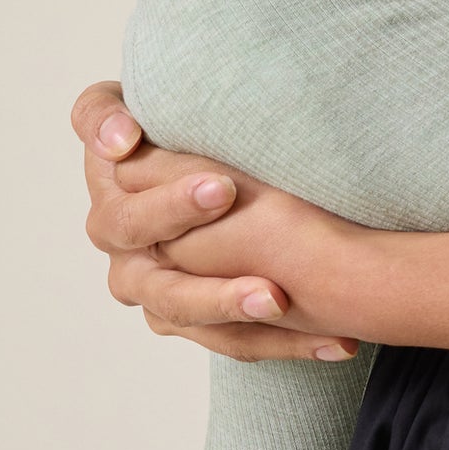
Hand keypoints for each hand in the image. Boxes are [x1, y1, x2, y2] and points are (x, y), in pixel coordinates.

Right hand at [72, 81, 360, 363]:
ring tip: (286, 303)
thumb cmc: (163, 123)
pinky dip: (287, 342)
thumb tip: (122, 140)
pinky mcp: (192, 320)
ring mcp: (158, 294)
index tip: (225, 189)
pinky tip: (338, 343)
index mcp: (112, 203)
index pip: (130, 212)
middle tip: (276, 277)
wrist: (193, 166)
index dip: (171, 205)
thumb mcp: (132, 105)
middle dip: (213, 274)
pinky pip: (236, 342)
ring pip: (194, 319)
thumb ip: (109, 115)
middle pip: (160, 282)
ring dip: (238, 314)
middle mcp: (127, 257)